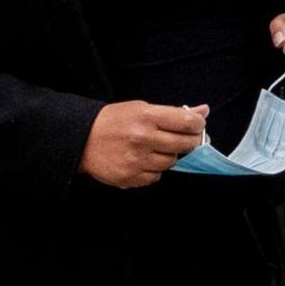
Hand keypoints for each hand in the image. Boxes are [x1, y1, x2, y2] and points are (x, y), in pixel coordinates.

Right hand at [81, 101, 207, 188]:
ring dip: (169, 156)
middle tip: (182, 138)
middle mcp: (143, 138)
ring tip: (154, 147)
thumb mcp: (141, 108)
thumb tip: (203, 111)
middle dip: (189, 141)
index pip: (188, 123)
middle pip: (186, 144)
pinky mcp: (130, 177)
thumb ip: (174, 112)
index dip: (198, 124)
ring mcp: (136, 160)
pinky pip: (156, 177)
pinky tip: (143, 159)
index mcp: (147, 117)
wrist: (81, 139)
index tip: (197, 125)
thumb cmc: (113, 121)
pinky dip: (154, 169)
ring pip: (172, 162)